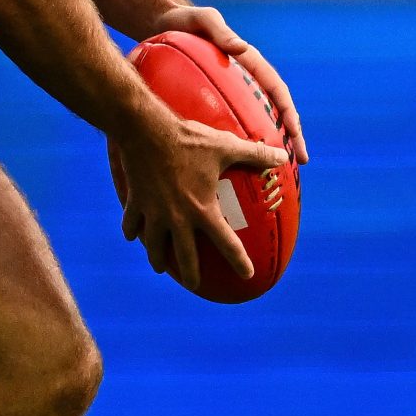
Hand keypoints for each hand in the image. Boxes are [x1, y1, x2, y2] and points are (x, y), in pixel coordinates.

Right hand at [112, 107, 288, 289]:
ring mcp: (153, 213)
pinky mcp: (134, 203)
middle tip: (195, 285)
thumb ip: (255, 155)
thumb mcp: (226, 146)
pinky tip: (133, 235)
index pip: (226, 243)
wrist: (145, 130)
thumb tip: (283, 157)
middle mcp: (177, 218)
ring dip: (157, 258)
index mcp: (202, 209)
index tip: (247, 275)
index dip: (239, 261)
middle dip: (191, 275)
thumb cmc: (189, 139)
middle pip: (184, 256)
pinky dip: (132, 231)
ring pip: (153, 246)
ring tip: (159, 266)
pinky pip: (131, 224)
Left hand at [148, 4, 309, 163]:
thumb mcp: (203, 20)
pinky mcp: (218, 100)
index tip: (295, 131)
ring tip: (281, 172)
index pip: (277, 90)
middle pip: (276, 111)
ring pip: (258, 122)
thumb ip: (220, 31)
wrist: (164, 25)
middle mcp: (248, 80)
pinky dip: (240, 144)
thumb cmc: (186, 22)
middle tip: (301, 162)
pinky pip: (232, 125)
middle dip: (291, 136)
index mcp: (250, 63)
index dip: (289, 112)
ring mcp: (235, 92)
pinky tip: (239, 168)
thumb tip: (241, 47)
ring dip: (271, 145)